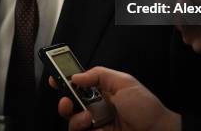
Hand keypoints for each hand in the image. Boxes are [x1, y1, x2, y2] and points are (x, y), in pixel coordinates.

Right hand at [52, 67, 180, 130]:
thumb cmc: (145, 107)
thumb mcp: (124, 82)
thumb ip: (99, 75)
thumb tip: (76, 76)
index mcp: (104, 91)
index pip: (80, 84)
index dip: (66, 81)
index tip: (55, 78)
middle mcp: (98, 107)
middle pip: (71, 103)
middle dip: (64, 100)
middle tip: (66, 100)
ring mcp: (97, 125)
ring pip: (72, 121)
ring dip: (73, 117)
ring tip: (85, 117)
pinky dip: (79, 128)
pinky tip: (89, 125)